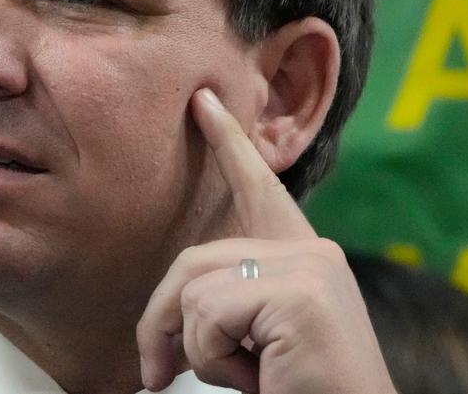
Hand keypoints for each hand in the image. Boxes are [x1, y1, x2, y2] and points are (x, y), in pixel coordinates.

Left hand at [136, 88, 395, 393]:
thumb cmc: (304, 391)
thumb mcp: (257, 340)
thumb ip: (227, 304)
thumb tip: (162, 321)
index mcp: (305, 259)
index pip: (260, 188)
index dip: (229, 143)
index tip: (203, 103)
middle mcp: (313, 252)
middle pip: (193, 261)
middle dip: (160, 321)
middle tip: (154, 373)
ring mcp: (309, 269)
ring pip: (195, 291)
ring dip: (199, 351)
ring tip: (246, 376)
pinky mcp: (298, 296)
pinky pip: (209, 317)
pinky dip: (214, 360)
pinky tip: (260, 377)